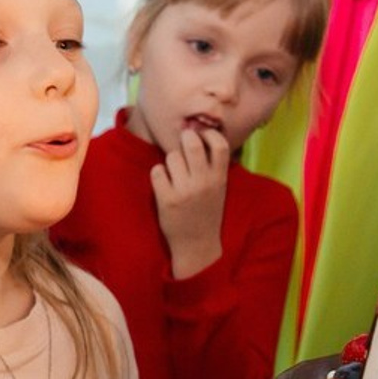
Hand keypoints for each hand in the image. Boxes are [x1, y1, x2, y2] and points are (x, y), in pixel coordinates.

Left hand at [151, 127, 229, 278]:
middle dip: (184, 138)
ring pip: (171, 156)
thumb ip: (213, 166)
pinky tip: (163, 183)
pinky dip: (158, 174)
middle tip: (182, 144)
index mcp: (219, 178)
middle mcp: (203, 182)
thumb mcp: (219, 189)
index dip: (210, 134)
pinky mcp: (167, 199)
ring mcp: (184, 191)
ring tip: (174, 172)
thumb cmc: (206, 213)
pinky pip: (157, 171)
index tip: (202, 136)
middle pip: (192, 143)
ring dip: (170, 160)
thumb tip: (201, 134)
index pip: (220, 144)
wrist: (197, 245)